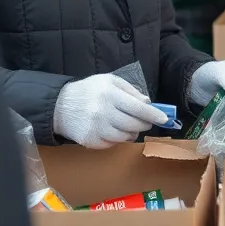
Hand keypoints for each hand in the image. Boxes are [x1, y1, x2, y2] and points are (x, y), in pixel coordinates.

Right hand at [52, 74, 167, 148]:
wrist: (60, 106)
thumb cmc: (88, 90)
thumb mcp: (109, 81)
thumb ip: (131, 90)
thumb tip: (148, 103)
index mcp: (110, 94)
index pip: (139, 108)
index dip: (154, 115)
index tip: (165, 119)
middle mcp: (103, 112)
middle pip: (134, 124)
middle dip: (145, 124)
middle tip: (146, 121)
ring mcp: (96, 129)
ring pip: (125, 136)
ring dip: (133, 132)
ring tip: (130, 125)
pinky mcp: (91, 141)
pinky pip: (113, 144)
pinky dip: (119, 139)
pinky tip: (116, 130)